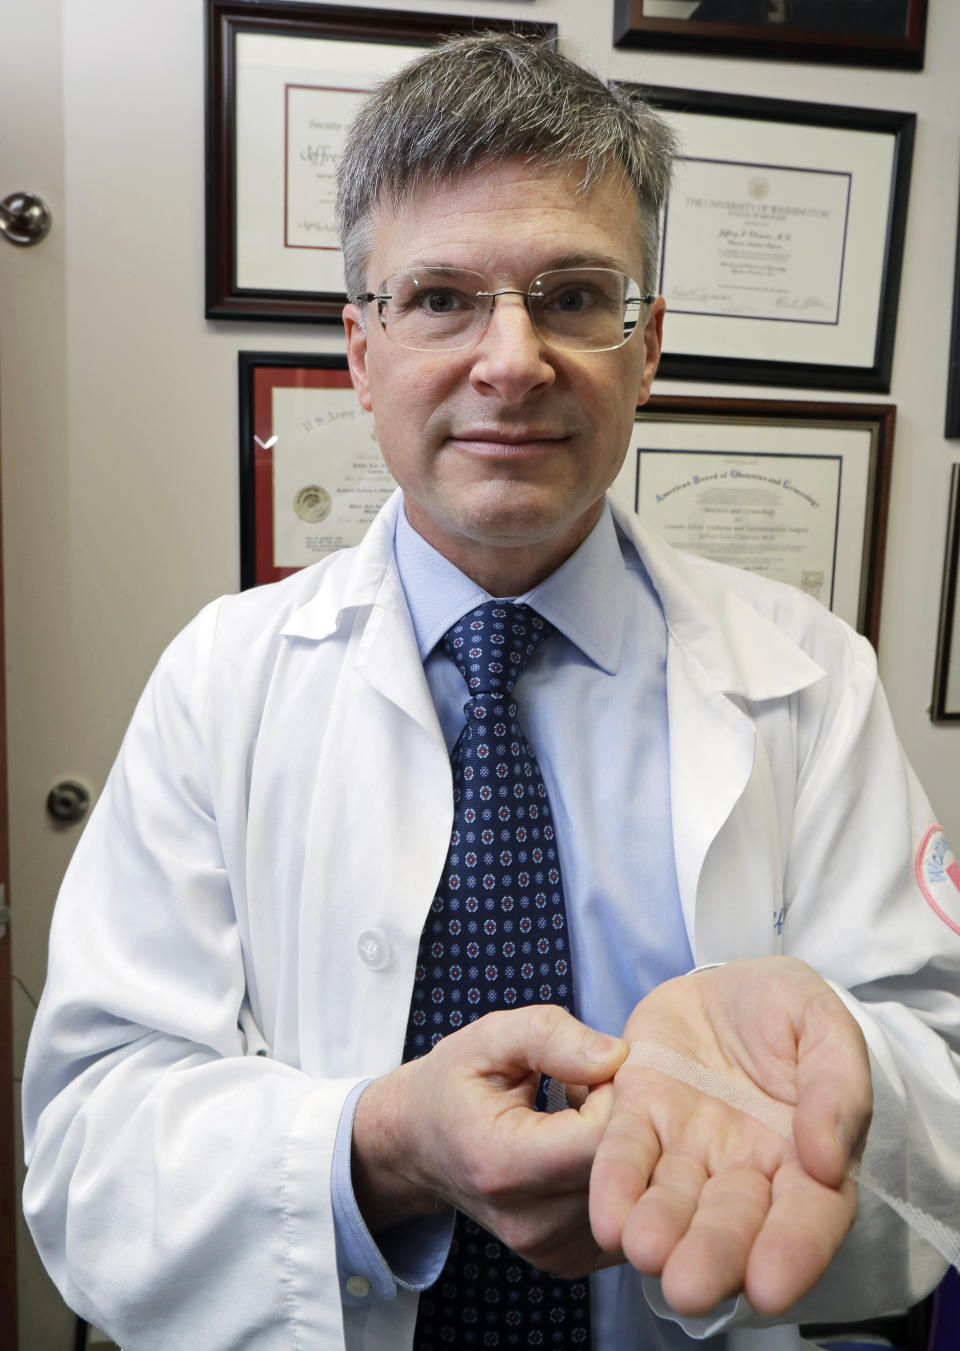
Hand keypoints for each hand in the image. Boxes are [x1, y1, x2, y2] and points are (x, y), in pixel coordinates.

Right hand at [352, 1005, 626, 1276]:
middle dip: (626, 1119)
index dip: (617, 1092)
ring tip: (585, 1118)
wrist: (419, 1147)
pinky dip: (619, 1179)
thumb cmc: (455, 1084)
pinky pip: (623, 1213)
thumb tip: (616, 1055)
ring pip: (629, 1194)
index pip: (600, 1135)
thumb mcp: (488, 1038)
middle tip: (597, 1087)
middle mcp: (529, 1221)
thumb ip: (549, 1036)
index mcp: (503, 1164)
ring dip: (624, 1150)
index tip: (598, 1068)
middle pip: (622, 1171)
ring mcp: (550, 1249)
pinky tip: (586, 1151)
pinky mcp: (568, 1260)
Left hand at [589, 957, 871, 1316]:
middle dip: (712, 1256)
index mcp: (807, 1158)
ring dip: (659, 1228)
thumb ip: (838, 1086)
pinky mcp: (639, 1114)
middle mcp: (746, 1169)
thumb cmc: (788, 1011)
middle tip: (688, 1286)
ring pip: (675, 1199)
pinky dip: (616, 1184)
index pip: (809, 1217)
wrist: (728, 980)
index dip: (792, 1253)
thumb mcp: (826, 1027)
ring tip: (643, 1249)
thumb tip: (828, 1158)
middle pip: (733, 1223)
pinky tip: (607, 1216)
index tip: (768, 1288)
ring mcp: (689, 1147)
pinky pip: (626, 1153)